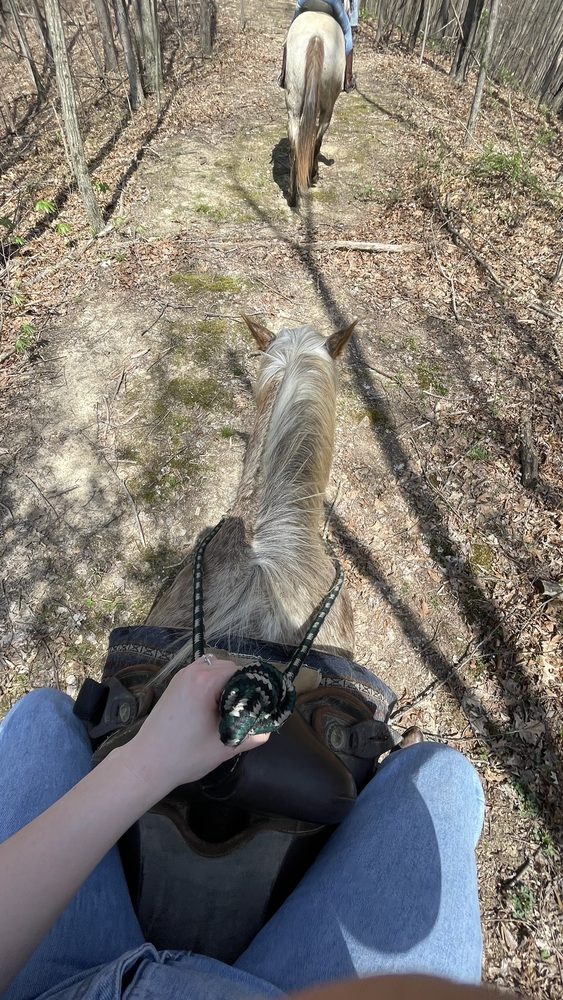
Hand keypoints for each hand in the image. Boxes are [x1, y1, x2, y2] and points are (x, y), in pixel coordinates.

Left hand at [118, 655, 268, 800]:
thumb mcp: (224, 747)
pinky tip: (213, 704)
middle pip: (226, 665)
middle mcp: (192, 673)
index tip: (260, 701)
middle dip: (240, 682)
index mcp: (205, 683)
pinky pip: (199, 672)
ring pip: (212, 666)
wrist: (147, 763)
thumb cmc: (185, 756)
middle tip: (247, 706)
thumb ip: (251, 737)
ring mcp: (180, 677)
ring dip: (224, 680)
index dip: (253, 683)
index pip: (239, 670)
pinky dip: (210, 681)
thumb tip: (268, 731)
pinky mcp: (174, 685)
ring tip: (230, 704)